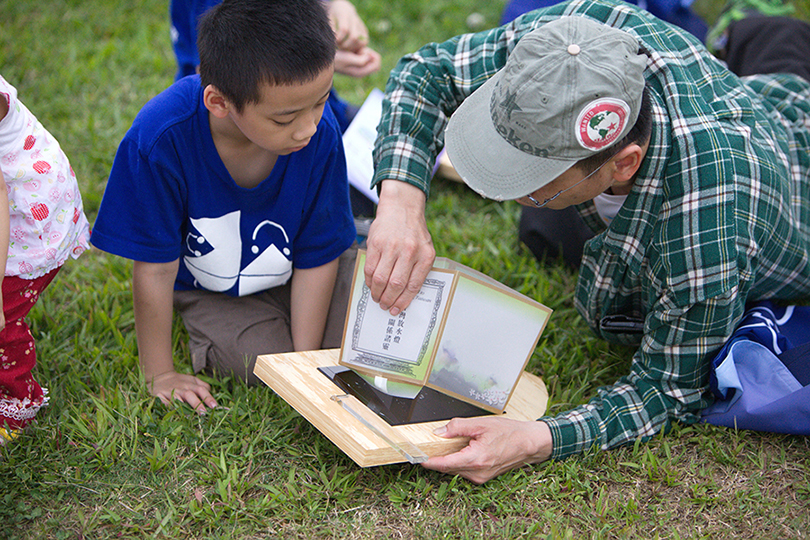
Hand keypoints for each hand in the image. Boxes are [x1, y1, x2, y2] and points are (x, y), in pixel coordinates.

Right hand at [146, 370, 217, 413]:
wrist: (161, 376)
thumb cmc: (180, 381)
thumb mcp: (193, 380)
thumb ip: (203, 386)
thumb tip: (213, 394)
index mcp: (191, 385)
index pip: (201, 390)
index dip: (208, 398)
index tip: (214, 406)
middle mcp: (181, 388)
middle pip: (190, 394)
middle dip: (197, 404)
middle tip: (203, 413)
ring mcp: (170, 391)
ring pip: (176, 398)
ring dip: (182, 405)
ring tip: (188, 414)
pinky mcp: (159, 395)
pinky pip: (162, 401)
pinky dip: (166, 405)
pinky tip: (171, 412)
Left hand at [328, 0, 368, 53]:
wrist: (344, 9)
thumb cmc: (333, 15)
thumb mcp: (329, 18)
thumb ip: (331, 28)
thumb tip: (334, 40)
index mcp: (344, 14)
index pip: (344, 29)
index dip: (339, 38)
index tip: (334, 42)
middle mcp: (355, 20)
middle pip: (354, 37)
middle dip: (345, 46)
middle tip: (338, 47)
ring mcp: (361, 26)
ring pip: (360, 42)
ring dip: (351, 48)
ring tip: (344, 47)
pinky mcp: (365, 32)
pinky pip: (363, 43)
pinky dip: (357, 48)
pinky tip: (349, 47)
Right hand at [335, 46, 380, 77]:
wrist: (324, 59)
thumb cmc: (335, 59)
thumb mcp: (348, 59)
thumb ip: (361, 60)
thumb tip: (370, 57)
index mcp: (361, 72)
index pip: (377, 65)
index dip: (372, 56)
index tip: (362, 51)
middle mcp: (361, 70)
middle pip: (374, 61)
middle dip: (369, 53)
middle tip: (358, 50)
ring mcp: (358, 66)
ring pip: (369, 56)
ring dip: (363, 50)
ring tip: (352, 49)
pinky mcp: (354, 61)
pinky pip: (363, 54)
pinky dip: (359, 50)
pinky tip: (350, 49)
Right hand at [364, 180, 434, 314]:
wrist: (402, 208)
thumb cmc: (414, 232)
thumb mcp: (425, 249)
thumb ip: (418, 269)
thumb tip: (405, 295)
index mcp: (425, 255)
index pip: (413, 285)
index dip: (403, 301)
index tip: (397, 309)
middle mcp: (409, 251)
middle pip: (396, 284)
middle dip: (389, 299)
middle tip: (385, 305)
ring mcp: (392, 246)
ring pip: (381, 279)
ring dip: (377, 293)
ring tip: (377, 297)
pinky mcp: (376, 243)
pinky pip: (371, 268)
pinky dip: (370, 281)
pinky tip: (372, 284)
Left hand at [422, 418, 552, 483]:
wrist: (529, 443)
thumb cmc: (510, 433)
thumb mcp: (481, 424)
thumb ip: (458, 427)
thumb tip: (439, 432)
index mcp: (476, 459)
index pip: (445, 464)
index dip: (429, 461)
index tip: (416, 456)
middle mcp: (477, 472)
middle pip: (448, 468)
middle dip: (436, 458)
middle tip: (426, 447)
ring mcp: (481, 477)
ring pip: (455, 470)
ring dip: (447, 460)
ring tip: (444, 446)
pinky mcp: (484, 477)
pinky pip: (464, 471)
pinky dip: (458, 461)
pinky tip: (460, 450)